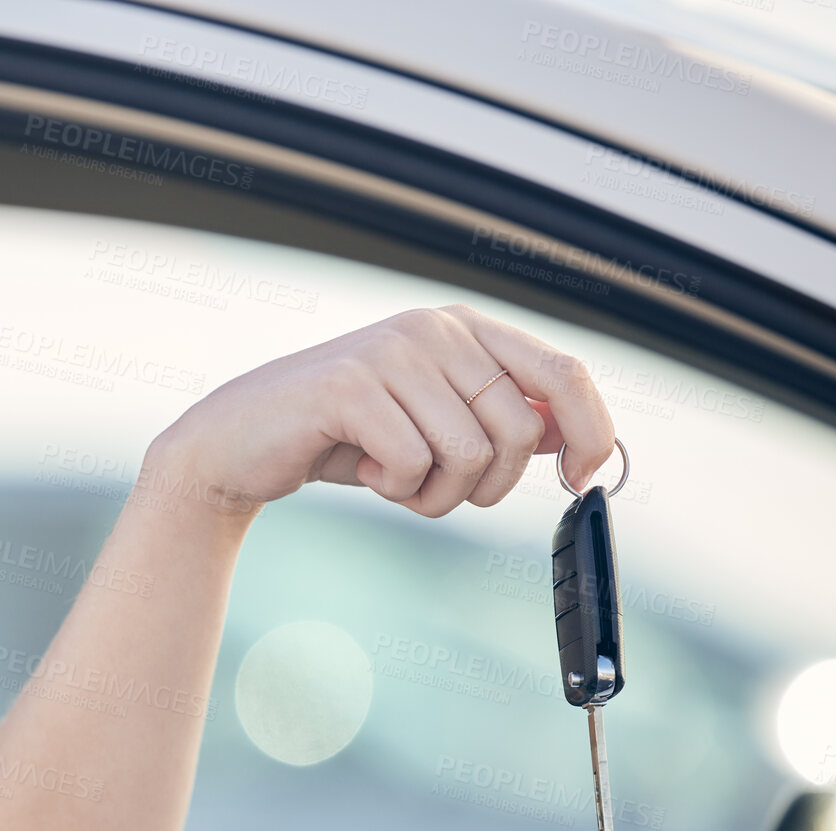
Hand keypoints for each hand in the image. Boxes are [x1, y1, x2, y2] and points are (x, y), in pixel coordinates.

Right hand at [151, 305, 615, 517]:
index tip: (582, 478)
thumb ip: (502, 422)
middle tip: (430, 487)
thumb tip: (580, 439)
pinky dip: (393, 489)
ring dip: (433, 495)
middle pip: (521, 431)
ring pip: (471, 455)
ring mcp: (392, 352)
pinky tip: (359, 468)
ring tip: (389, 478)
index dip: (592, 430)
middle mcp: (435, 329)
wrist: (242, 444)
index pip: (565, 372)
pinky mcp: (351, 386)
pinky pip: (413, 464)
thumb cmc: (343, 439)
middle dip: (484, 487)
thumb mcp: (434, 428)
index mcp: (465, 331)